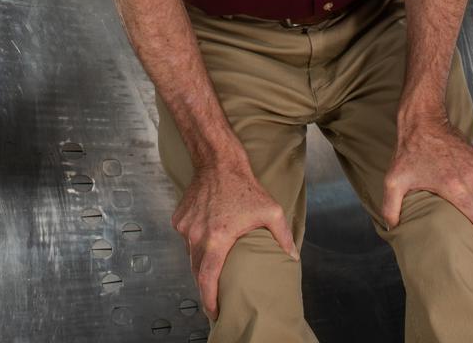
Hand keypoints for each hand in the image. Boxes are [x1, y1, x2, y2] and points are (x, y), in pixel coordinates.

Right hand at [172, 159, 298, 317]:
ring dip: (201, 262)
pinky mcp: (179, 218)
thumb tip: (293, 257)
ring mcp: (185, 227)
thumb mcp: (271, 210)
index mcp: (217, 239)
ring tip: (213, 266)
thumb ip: (283, 236)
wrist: (218, 161)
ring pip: (190, 254)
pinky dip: (195, 242)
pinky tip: (206, 237)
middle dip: (205, 286)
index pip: (207, 280)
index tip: (215, 311)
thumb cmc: (244, 186)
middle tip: (216, 295)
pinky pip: (186, 238)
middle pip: (197, 271)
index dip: (209, 300)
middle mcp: (196, 235)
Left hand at [382, 119, 472, 258]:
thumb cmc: (409, 149)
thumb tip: (392, 227)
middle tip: (471, 238)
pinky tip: (460, 190)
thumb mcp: (394, 180)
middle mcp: (472, 178)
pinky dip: (472, 188)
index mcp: (457, 188)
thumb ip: (390, 207)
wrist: (423, 118)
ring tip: (463, 213)